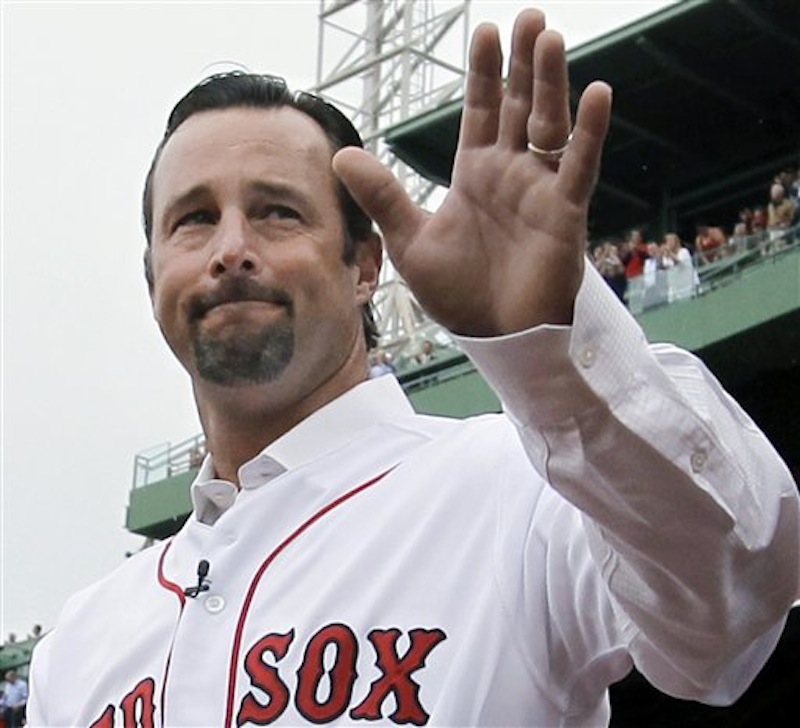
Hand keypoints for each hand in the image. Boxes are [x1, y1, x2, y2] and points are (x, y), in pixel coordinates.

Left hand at [333, 9, 611, 335]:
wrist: (493, 337)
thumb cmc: (458, 295)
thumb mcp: (411, 242)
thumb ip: (384, 197)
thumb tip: (342, 155)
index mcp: (475, 175)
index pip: (482, 112)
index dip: (484, 74)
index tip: (485, 32)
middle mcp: (511, 175)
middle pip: (520, 107)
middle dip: (524, 64)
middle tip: (529, 17)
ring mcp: (540, 191)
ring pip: (550, 126)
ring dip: (551, 83)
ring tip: (549, 37)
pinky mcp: (564, 214)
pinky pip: (579, 167)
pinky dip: (589, 133)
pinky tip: (596, 93)